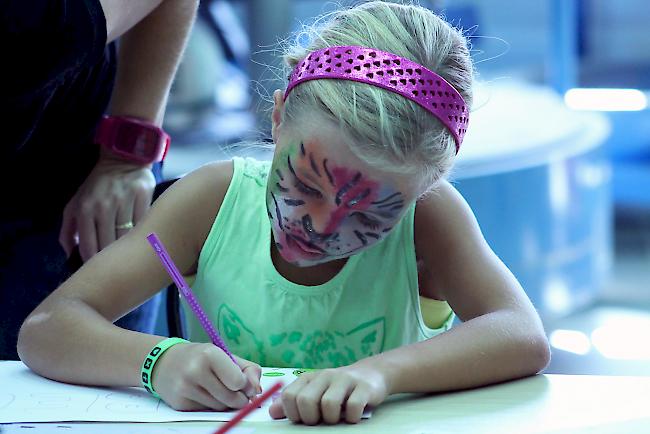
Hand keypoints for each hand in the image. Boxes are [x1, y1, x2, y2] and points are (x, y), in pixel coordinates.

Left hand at [59, 153, 155, 260]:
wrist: (122, 159)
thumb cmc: (97, 186)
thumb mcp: (75, 204)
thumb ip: (68, 231)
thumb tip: (71, 256)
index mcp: (84, 209)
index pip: (89, 247)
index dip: (93, 262)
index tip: (99, 268)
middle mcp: (104, 205)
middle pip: (109, 244)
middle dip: (111, 257)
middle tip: (115, 264)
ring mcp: (124, 200)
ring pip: (128, 236)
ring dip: (128, 247)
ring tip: (129, 253)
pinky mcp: (143, 195)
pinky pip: (144, 223)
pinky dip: (142, 232)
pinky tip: (142, 236)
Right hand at [152, 342, 261, 410]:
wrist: (164, 362)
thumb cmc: (201, 358)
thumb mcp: (225, 355)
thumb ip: (248, 370)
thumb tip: (257, 391)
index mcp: (210, 354)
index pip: (238, 381)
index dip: (245, 385)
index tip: (241, 382)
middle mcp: (195, 371)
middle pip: (231, 398)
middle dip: (239, 398)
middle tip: (235, 391)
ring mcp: (185, 389)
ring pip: (220, 408)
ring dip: (226, 403)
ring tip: (218, 390)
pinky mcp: (180, 404)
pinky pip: (207, 412)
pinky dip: (210, 406)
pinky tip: (203, 394)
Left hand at [268, 363, 388, 424]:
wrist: (371, 374)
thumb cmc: (338, 388)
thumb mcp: (314, 391)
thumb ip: (293, 402)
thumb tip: (272, 413)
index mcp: (310, 378)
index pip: (289, 396)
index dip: (293, 413)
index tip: (304, 418)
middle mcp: (325, 376)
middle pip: (306, 400)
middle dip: (311, 418)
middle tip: (321, 420)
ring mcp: (345, 380)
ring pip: (328, 404)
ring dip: (332, 419)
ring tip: (337, 418)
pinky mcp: (364, 388)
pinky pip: (353, 407)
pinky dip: (351, 417)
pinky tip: (353, 415)